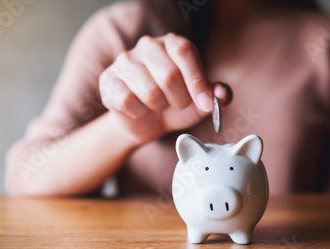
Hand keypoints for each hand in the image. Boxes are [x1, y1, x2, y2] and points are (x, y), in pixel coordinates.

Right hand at [99, 33, 231, 144]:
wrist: (144, 124)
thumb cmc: (174, 107)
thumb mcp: (199, 103)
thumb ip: (215, 96)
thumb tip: (221, 94)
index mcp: (172, 43)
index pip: (185, 51)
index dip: (197, 81)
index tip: (204, 103)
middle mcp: (148, 45)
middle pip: (169, 74)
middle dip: (179, 100)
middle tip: (176, 104)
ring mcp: (125, 61)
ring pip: (149, 91)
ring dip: (159, 107)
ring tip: (158, 106)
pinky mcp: (108, 80)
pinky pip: (127, 101)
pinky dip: (139, 113)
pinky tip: (140, 110)